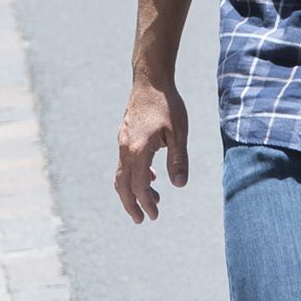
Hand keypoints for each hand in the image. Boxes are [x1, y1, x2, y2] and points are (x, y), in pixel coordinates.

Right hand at [113, 79, 190, 221]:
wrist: (150, 81)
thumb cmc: (168, 105)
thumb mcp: (179, 133)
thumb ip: (178, 159)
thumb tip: (179, 185)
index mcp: (138, 150)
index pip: (139, 186)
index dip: (146, 203)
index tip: (154, 216)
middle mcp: (126, 149)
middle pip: (123, 185)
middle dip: (131, 204)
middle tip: (142, 220)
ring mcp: (123, 142)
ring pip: (122, 174)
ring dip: (133, 191)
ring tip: (152, 200)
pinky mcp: (125, 136)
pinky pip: (124, 162)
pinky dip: (133, 175)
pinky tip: (151, 175)